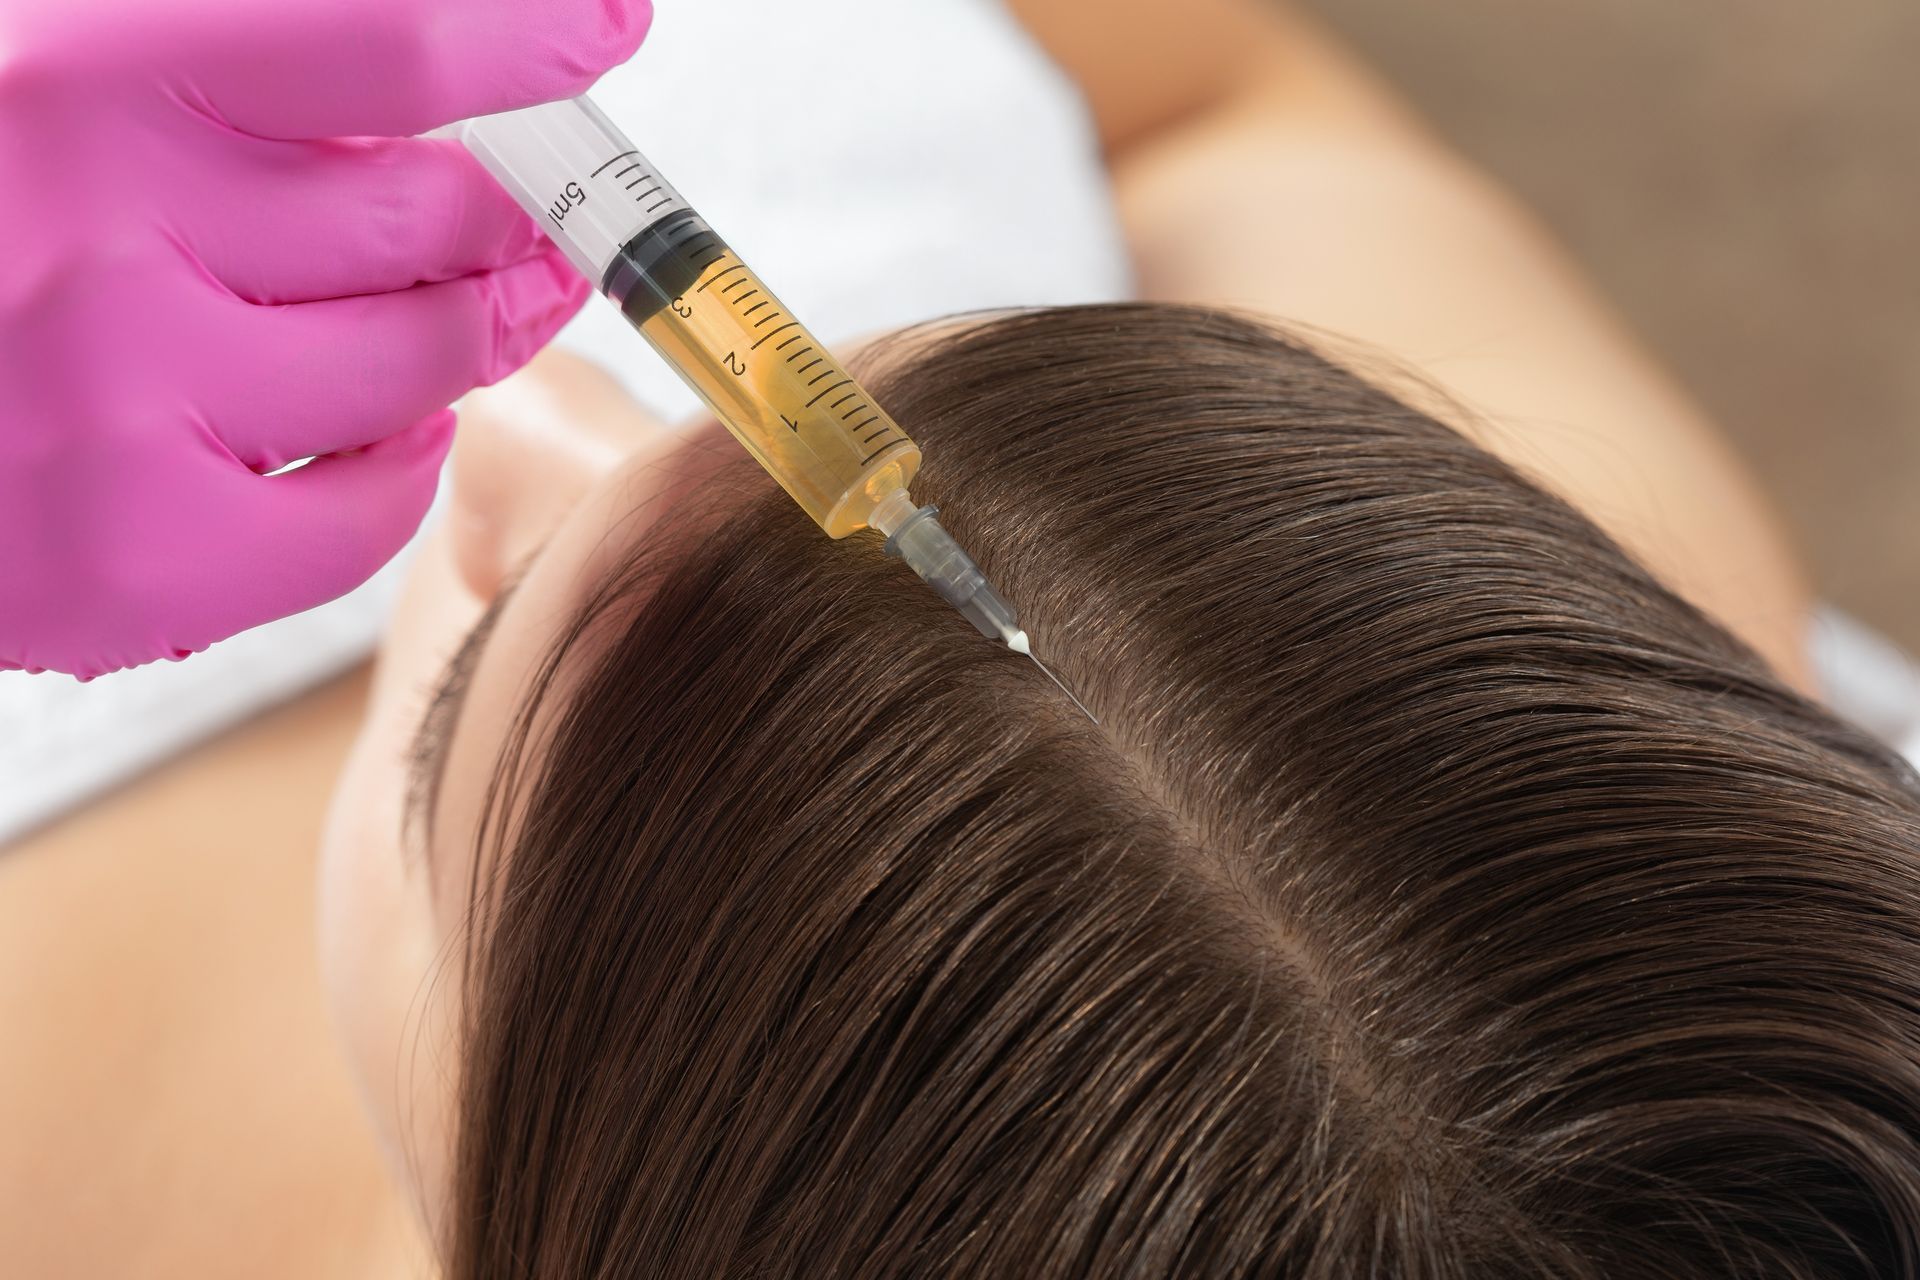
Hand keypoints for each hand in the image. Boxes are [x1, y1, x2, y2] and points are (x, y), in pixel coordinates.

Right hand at [0, 0, 651, 677]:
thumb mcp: (48, 71)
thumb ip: (225, 58)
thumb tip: (433, 62)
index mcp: (78, 69)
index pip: (387, 37)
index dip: (526, 30)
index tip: (604, 25)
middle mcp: (101, 234)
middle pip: (436, 216)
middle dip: (503, 218)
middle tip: (516, 222)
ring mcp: (117, 405)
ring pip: (428, 363)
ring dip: (462, 336)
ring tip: (441, 315)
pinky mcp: (131, 553)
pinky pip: (372, 512)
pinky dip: (399, 470)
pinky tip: (368, 433)